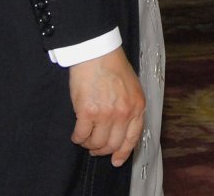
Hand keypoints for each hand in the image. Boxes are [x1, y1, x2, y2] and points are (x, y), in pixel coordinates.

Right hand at [68, 47, 145, 165]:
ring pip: (96, 142)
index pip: (132, 138)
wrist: (97, 52)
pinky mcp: (87, 112)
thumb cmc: (113, 66)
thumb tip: (122, 128)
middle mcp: (123, 113)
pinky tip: (76, 134)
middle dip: (102, 150)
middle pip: (112, 144)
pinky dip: (77, 137)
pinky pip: (81, 135)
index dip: (123, 152)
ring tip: (85, 138)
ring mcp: (106, 114)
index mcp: (137, 106)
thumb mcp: (132, 87)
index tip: (116, 161)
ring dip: (89, 144)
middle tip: (95, 147)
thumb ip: (130, 107)